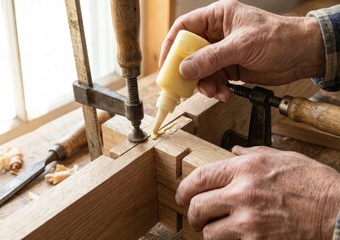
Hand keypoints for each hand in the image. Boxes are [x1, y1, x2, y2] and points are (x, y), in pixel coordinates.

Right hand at [159, 0, 324, 100]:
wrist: (302, 55)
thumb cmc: (279, 38)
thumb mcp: (242, 46)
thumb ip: (212, 58)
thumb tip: (185, 68)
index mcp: (218, 17)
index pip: (184, 28)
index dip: (172, 45)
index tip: (166, 64)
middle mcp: (217, 34)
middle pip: (189, 52)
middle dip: (188, 71)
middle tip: (187, 85)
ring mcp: (223, 53)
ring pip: (200, 70)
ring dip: (204, 84)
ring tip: (214, 91)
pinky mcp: (230, 68)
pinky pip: (213, 80)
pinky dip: (216, 89)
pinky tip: (224, 93)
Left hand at [176, 146, 339, 238]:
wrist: (338, 211)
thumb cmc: (312, 183)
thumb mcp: (281, 157)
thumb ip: (251, 152)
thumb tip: (234, 149)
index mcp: (245, 168)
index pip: (200, 177)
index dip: (185, 188)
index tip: (182, 195)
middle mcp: (243, 193)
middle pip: (197, 206)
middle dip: (192, 214)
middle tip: (196, 215)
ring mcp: (249, 220)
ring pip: (209, 232)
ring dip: (210, 231)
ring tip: (217, 228)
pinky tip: (236, 237)